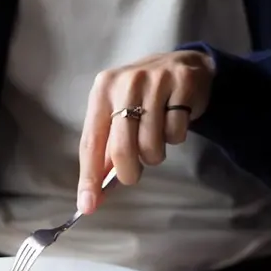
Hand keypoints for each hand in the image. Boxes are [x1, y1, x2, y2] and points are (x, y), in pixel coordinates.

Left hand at [77, 51, 214, 212]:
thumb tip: (93, 194)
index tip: (88, 205)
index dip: (89, 178)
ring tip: (157, 137)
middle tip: (134, 173)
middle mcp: (126, 83)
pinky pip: (176, 133)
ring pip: (151, 145)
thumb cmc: (142, 98)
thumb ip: (105, 152)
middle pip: (121, 149)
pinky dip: (175, 137)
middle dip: (129, 173)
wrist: (181, 65)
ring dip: (155, 154)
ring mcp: (155, 81)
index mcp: (102, 91)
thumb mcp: (117, 115)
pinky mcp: (182, 84)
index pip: (90, 142)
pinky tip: (174, 120)